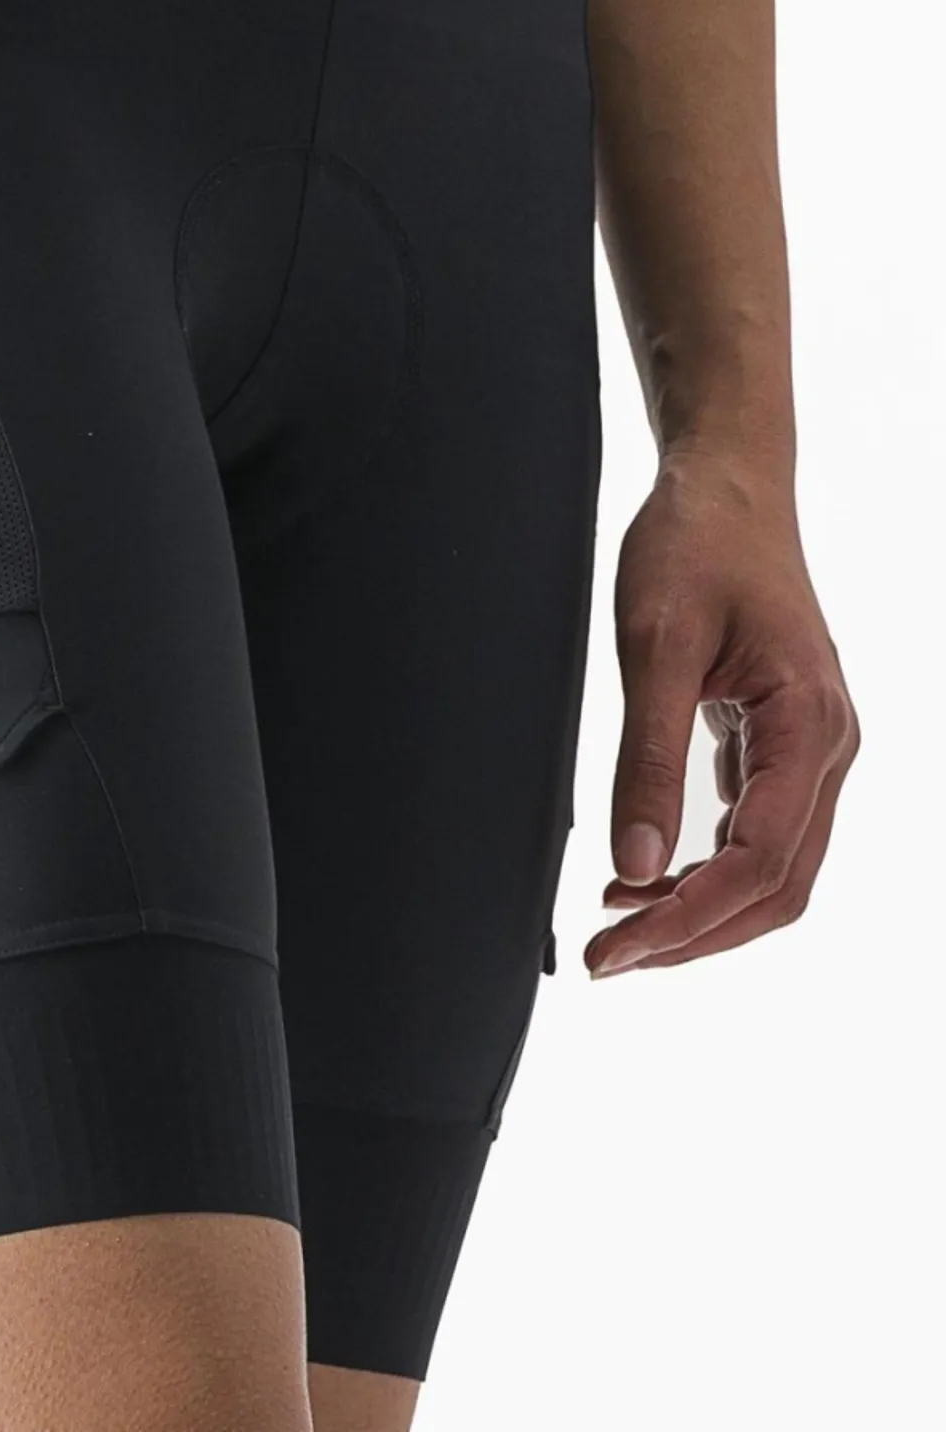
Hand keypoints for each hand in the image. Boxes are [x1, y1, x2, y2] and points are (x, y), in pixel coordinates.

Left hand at [587, 450, 858, 976]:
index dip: (686, 921)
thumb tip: (633, 862)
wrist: (725, 482)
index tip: (616, 950)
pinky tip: (652, 869)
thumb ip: (646, 756)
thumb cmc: (696, 545)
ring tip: (622, 920)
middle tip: (612, 957)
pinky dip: (711, 864)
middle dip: (696, 933)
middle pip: (779, 886)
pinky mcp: (783, 734)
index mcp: (809, 727)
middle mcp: (827, 746)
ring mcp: (812, 743)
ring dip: (704, 905)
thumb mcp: (655, 646)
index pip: (758, 864)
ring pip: (776, 863)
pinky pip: (763, 825)